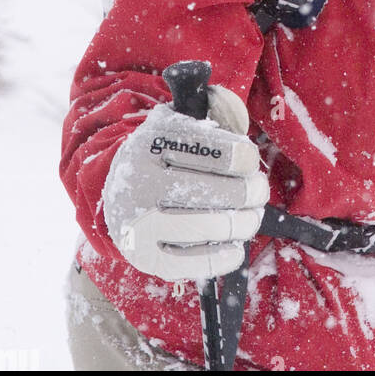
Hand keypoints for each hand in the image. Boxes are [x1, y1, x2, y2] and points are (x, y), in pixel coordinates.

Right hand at [103, 85, 268, 279]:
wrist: (116, 192)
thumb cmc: (164, 155)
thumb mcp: (179, 121)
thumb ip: (212, 111)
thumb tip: (236, 114)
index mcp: (153, 142)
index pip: (220, 152)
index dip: (246, 158)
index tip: (249, 161)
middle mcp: (141, 181)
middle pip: (218, 192)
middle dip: (251, 192)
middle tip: (258, 191)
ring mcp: (139, 224)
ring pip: (210, 227)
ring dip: (244, 223)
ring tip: (251, 217)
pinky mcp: (145, 258)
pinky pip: (195, 264)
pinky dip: (225, 256)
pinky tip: (235, 246)